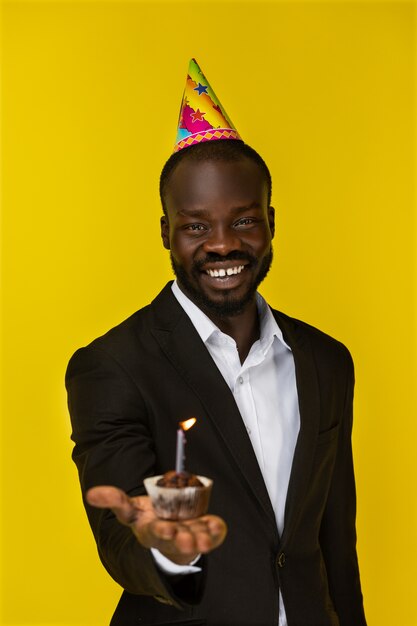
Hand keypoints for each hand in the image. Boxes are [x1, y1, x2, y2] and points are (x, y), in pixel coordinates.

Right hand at [86, 486, 226, 565]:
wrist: (172, 533)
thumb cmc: (151, 519)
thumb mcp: (131, 509)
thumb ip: (114, 500)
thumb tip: (91, 494)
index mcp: (151, 531)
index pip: (154, 533)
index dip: (160, 532)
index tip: (166, 530)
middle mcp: (171, 537)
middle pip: (177, 541)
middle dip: (182, 540)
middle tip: (186, 538)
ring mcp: (189, 537)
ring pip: (196, 541)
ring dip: (201, 539)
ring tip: (203, 539)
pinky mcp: (206, 535)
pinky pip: (214, 534)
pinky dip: (216, 530)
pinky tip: (216, 525)